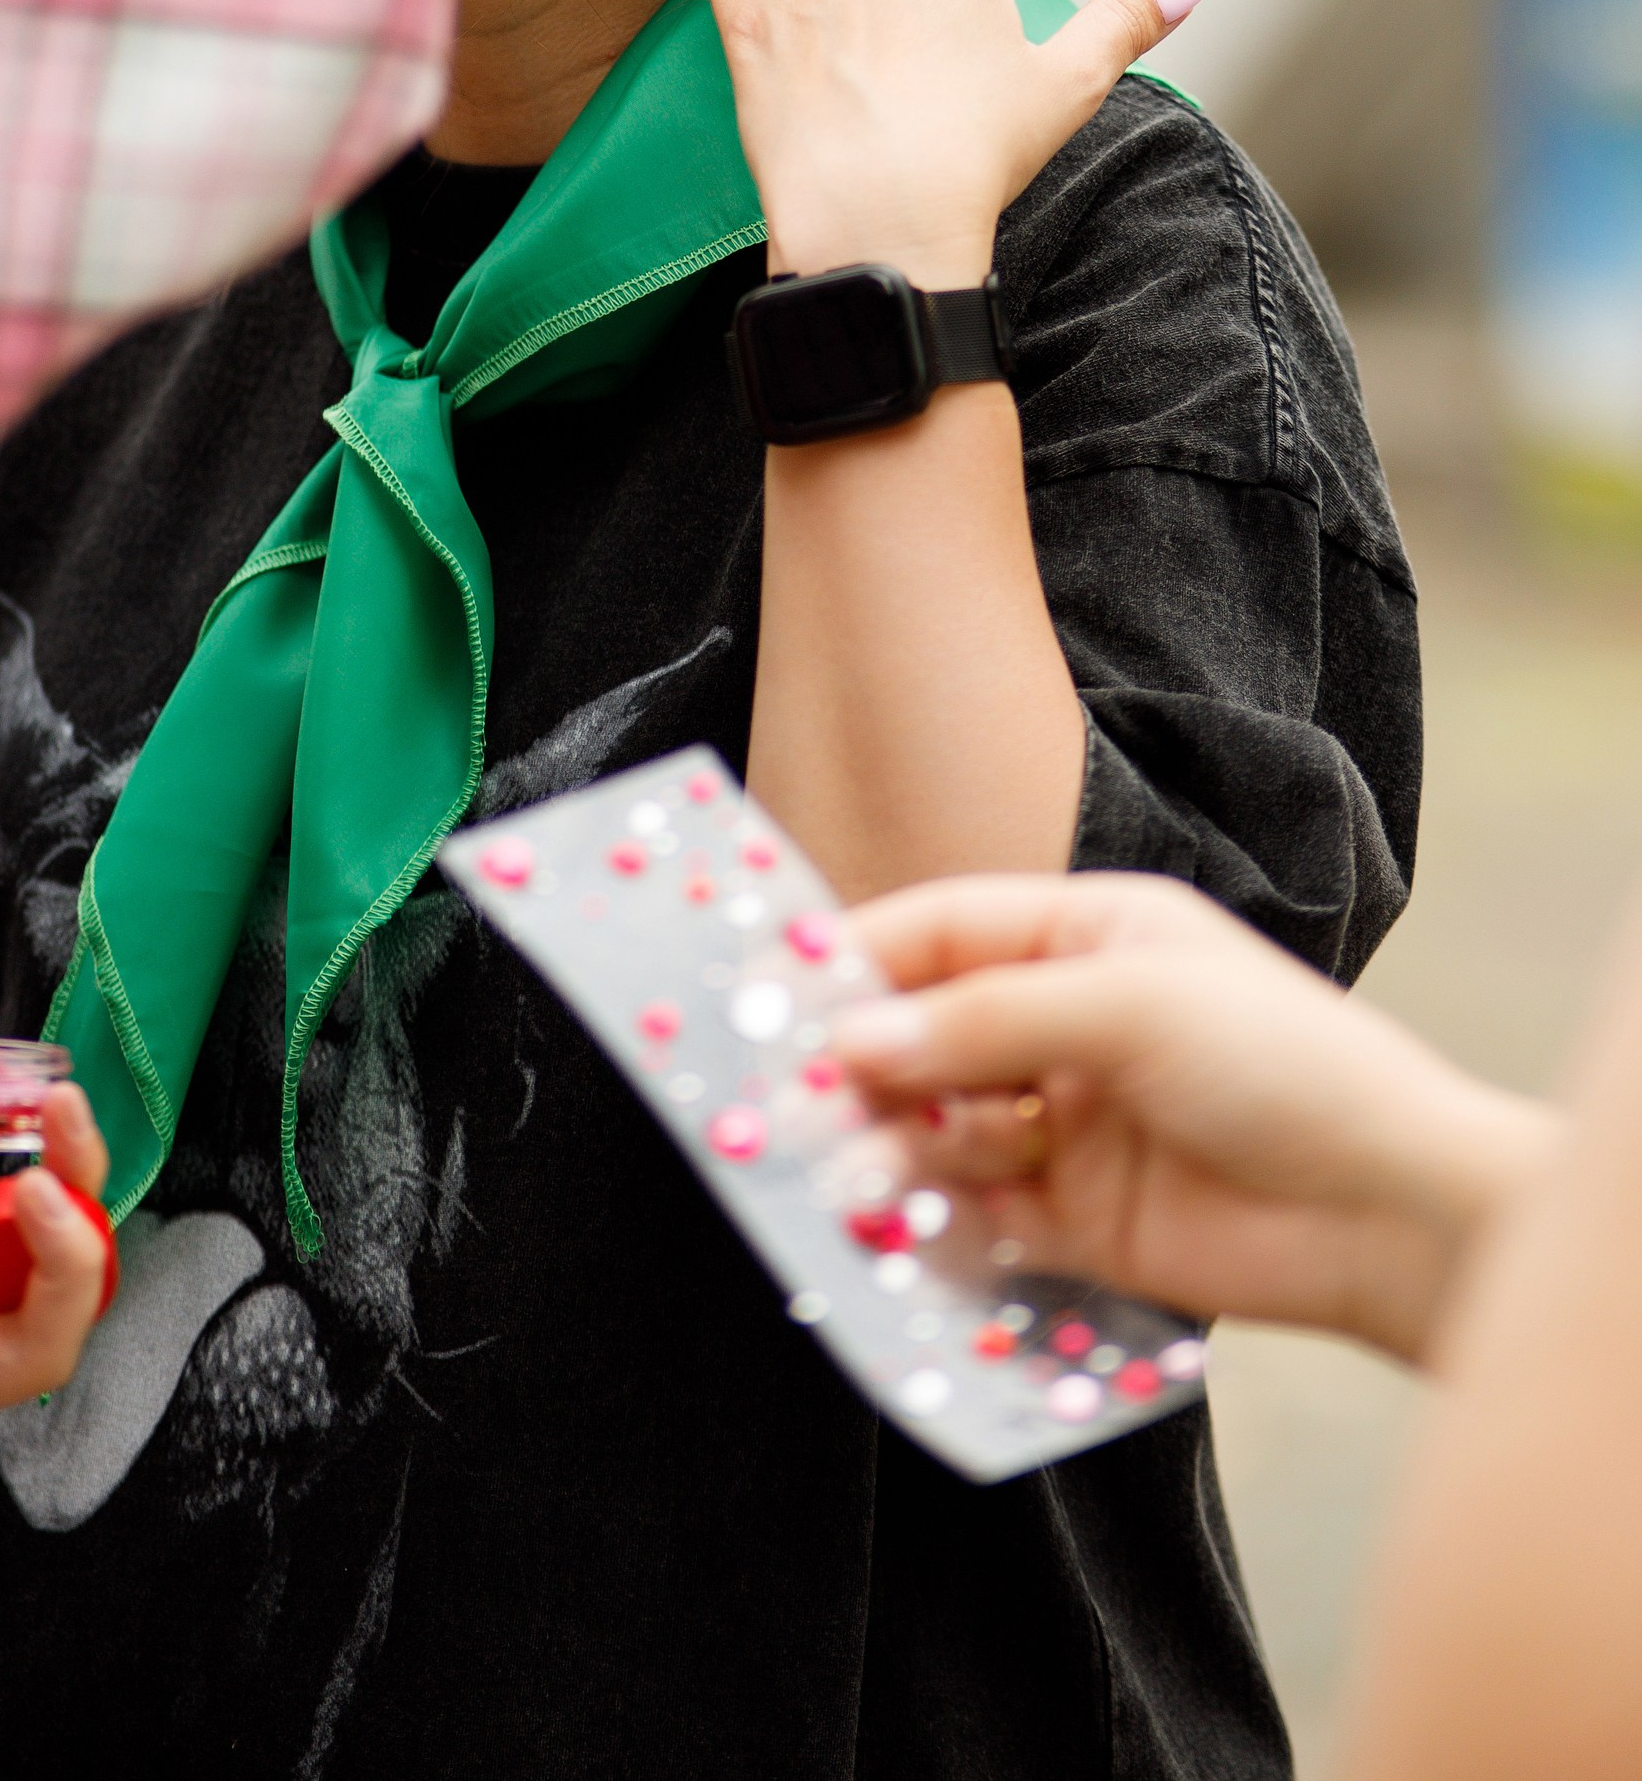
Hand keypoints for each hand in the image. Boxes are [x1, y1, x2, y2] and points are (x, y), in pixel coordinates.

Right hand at [832, 873, 1557, 1363]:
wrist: (1392, 1215)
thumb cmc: (1284, 1069)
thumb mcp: (1127, 1008)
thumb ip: (981, 1023)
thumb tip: (850, 1038)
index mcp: (1089, 936)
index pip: (941, 932)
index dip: (855, 957)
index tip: (771, 995)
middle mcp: (1071, 1022)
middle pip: (930, 1034)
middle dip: (863, 1065)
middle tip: (785, 1103)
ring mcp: (1072, 1125)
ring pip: (944, 1128)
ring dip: (893, 1149)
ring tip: (851, 1178)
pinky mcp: (1080, 1221)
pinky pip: (980, 1215)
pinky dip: (935, 1222)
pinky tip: (902, 1230)